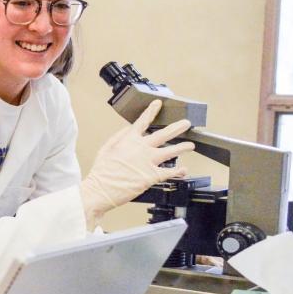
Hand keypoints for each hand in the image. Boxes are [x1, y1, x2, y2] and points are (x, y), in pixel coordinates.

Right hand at [81, 100, 194, 221]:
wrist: (102, 189)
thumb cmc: (102, 172)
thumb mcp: (106, 148)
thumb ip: (119, 137)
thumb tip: (128, 129)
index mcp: (129, 140)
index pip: (142, 121)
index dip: (151, 111)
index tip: (157, 104)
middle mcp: (141, 148)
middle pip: (164, 134)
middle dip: (177, 127)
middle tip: (186, 123)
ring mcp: (149, 161)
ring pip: (171, 151)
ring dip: (183, 147)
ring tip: (190, 145)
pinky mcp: (153, 175)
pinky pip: (170, 172)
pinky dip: (179, 171)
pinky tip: (184, 170)